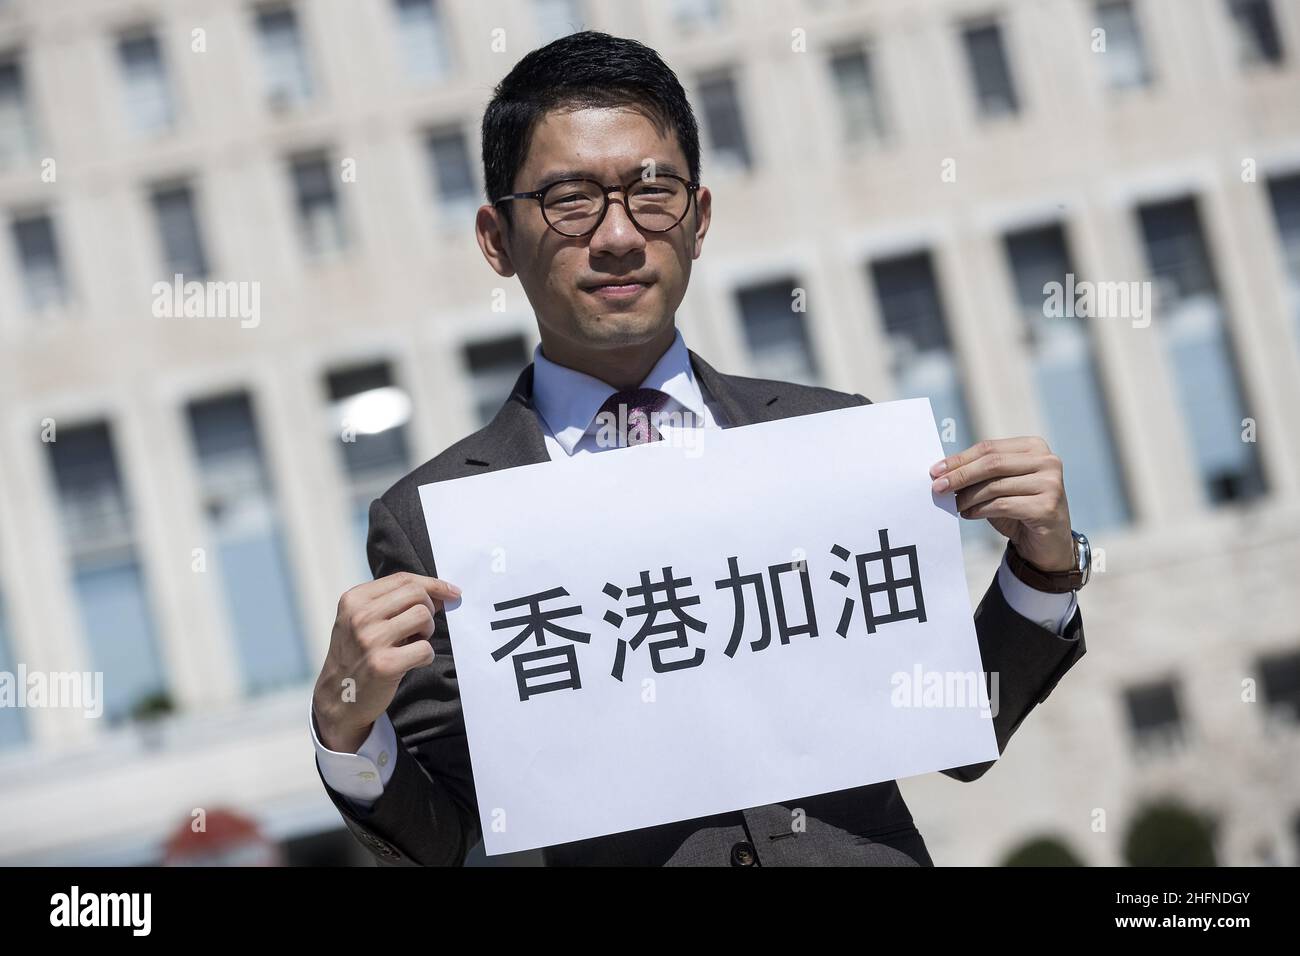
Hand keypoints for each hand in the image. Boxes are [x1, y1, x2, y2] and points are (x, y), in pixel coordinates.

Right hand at [313, 572, 460, 752]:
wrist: (337, 697)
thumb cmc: (358, 654)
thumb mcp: (363, 621)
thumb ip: (395, 603)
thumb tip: (440, 593)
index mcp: (354, 600)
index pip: (403, 579)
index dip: (433, 584)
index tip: (452, 592)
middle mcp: (360, 616)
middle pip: (416, 594)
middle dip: (429, 609)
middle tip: (421, 628)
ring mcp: (370, 640)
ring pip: (423, 616)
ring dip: (427, 631)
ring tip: (413, 643)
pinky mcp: (384, 665)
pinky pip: (425, 649)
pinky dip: (426, 656)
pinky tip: (411, 662)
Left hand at [929, 436, 1073, 571]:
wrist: (1046, 543)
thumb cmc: (1019, 509)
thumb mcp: (998, 486)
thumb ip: (979, 474)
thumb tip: (942, 472)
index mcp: (1034, 447)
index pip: (989, 447)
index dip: (960, 459)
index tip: (935, 471)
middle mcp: (1047, 461)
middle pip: (992, 463)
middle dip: (960, 475)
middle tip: (938, 487)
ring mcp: (1051, 483)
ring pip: (995, 486)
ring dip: (968, 497)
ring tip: (954, 506)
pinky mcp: (1047, 507)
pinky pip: (1003, 505)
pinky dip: (980, 510)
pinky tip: (968, 514)